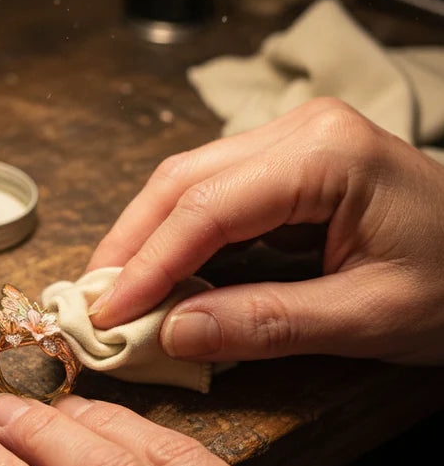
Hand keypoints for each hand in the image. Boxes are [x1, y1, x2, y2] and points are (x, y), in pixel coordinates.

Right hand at [86, 98, 443, 364]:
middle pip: (183, 180)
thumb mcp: (370, 317)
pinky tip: (156, 274)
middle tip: (93, 303)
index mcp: (326, 155)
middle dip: (130, 244)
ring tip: (114, 292)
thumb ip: (268, 324)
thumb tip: (172, 335)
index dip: (149, 264)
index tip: (108, 315)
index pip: (208, 206)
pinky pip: (211, 196)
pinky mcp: (285, 166)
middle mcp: (299, 130)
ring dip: (144, 238)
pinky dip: (174, 238)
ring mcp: (291, 142)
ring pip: (187, 182)